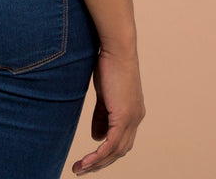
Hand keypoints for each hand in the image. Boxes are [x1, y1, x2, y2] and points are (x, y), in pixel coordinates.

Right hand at [72, 49, 144, 173]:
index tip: (90, 157)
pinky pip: (111, 144)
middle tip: (83, 169)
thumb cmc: (109, 63)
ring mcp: (132, 119)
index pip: (121, 139)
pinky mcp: (123, 117)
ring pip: (116, 151)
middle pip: (120, 150)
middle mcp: (136, 118)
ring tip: (79, 168)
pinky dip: (98, 156)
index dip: (107, 151)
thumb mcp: (104, 93)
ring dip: (97, 163)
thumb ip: (102, 115)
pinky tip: (86, 162)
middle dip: (101, 162)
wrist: (117, 48)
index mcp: (133, 112)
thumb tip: (96, 136)